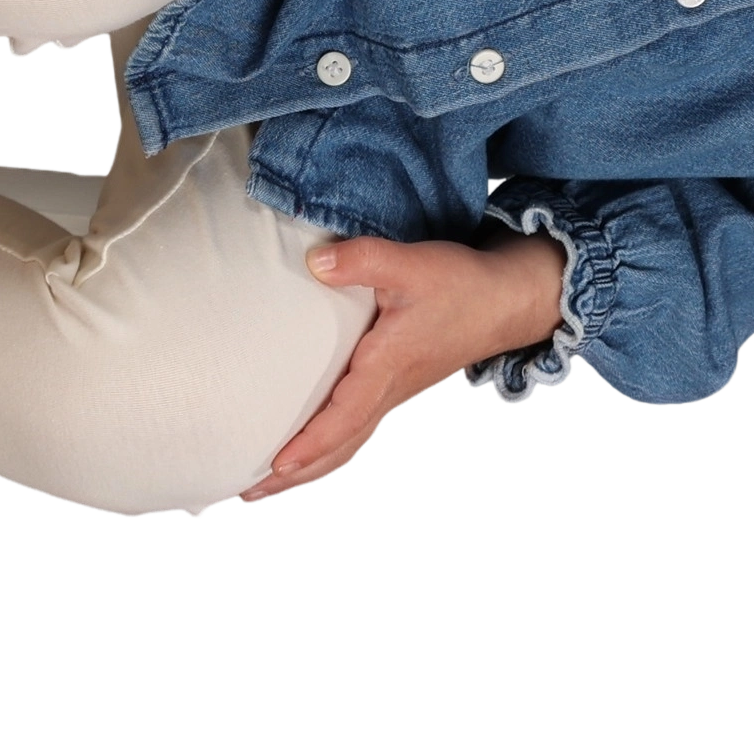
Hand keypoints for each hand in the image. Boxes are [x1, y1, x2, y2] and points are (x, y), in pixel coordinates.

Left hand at [244, 228, 568, 503]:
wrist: (505, 300)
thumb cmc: (462, 285)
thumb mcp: (412, 264)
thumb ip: (362, 260)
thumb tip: (314, 263)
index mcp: (387, 369)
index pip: (342, 420)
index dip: (308, 446)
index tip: (274, 467)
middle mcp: (388, 391)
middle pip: (338, 448)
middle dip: (293, 474)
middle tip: (248, 493)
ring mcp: (392, 393)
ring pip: (346, 442)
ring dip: (307, 465)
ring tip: (265, 481)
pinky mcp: (393, 385)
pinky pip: (354, 427)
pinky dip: (326, 445)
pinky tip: (307, 444)